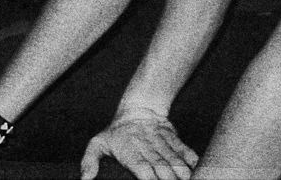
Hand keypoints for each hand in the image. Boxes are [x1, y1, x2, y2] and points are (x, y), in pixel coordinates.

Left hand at [81, 108, 197, 179]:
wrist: (140, 107)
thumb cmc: (116, 132)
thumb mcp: (97, 143)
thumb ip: (90, 161)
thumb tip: (84, 179)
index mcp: (129, 150)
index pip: (141, 166)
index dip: (149, 176)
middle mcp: (147, 146)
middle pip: (160, 165)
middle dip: (169, 178)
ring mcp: (162, 142)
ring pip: (173, 158)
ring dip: (181, 171)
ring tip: (188, 179)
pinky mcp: (173, 138)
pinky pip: (183, 149)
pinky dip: (191, 158)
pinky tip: (196, 167)